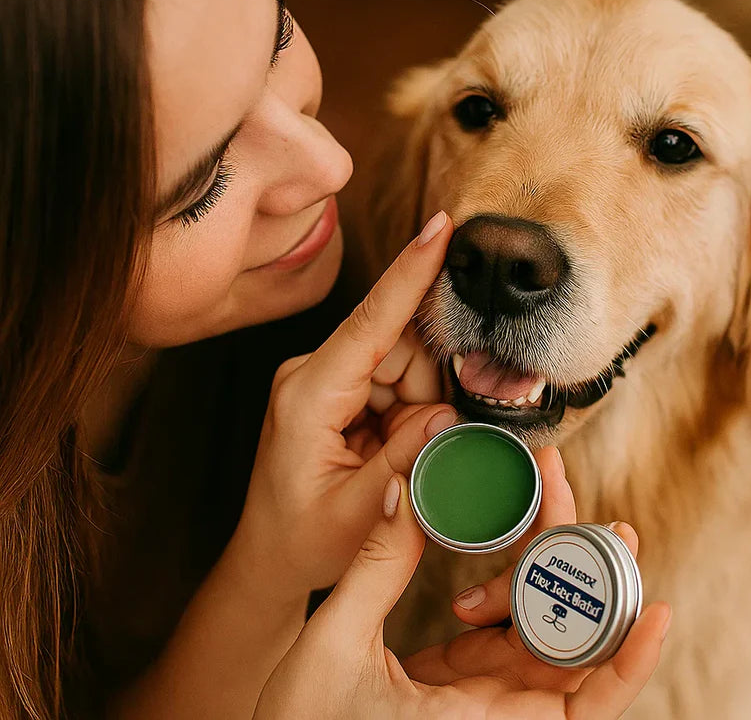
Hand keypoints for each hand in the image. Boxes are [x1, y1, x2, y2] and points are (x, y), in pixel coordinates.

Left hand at [234, 211, 456, 595]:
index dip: (409, 273)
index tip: (440, 227)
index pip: (369, 322)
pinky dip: (408, 415)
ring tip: (389, 459)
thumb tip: (448, 414)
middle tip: (412, 450)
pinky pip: (396, 383)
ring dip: (417, 410)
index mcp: (308, 394)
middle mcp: (313, 372)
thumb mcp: (355, 514)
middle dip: (426, 394)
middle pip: (402, 348)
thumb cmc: (302, 540)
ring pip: (406, 366)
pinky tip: (387, 449)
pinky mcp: (338, 388)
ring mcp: (325, 377)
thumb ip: (404, 460)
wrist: (270, 556)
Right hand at [252, 474, 670, 719]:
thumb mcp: (334, 647)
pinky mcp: (461, 684)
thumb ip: (377, 570)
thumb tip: (407, 491)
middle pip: (569, 650)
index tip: (656, 609)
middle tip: (596, 514)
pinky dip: (511, 587)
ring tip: (550, 499)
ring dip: (551, 571)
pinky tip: (507, 544)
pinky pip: (505, 633)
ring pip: (541, 634)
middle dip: (590, 577)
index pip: (579, 704)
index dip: (625, 659)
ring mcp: (480, 700)